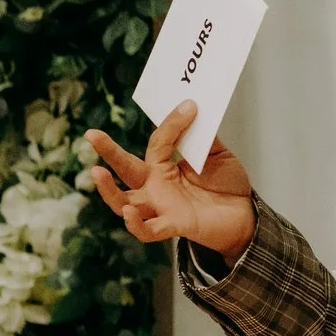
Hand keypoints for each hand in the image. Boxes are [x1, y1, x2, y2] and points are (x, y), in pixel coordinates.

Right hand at [86, 103, 257, 261]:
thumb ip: (205, 137)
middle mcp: (156, 186)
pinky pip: (146, 230)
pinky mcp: (172, 225)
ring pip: (124, 202)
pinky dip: (134, 224)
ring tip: (96, 173)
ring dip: (108, 190)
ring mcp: (161, 207)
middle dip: (108, 151)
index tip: (189, 105)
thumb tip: (194, 109)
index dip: (171, 123)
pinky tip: (127, 213)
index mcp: (164, 166)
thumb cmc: (226, 185)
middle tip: (91, 134)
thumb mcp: (218, 154)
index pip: (157, 142)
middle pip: (125, 169)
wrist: (244, 216)